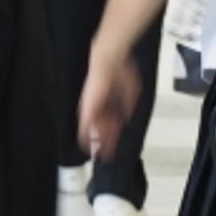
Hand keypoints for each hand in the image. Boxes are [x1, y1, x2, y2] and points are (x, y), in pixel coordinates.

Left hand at [78, 43, 141, 161]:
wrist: (109, 62)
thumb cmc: (120, 71)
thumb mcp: (130, 91)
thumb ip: (128, 106)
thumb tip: (128, 117)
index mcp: (106, 99)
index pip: (109, 119)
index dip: (112, 131)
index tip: (115, 140)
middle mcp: (97, 103)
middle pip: (101, 126)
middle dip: (106, 139)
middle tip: (107, 152)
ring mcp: (91, 105)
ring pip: (93, 129)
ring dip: (98, 141)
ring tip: (101, 152)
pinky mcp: (87, 107)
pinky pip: (85, 126)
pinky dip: (87, 137)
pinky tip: (87, 146)